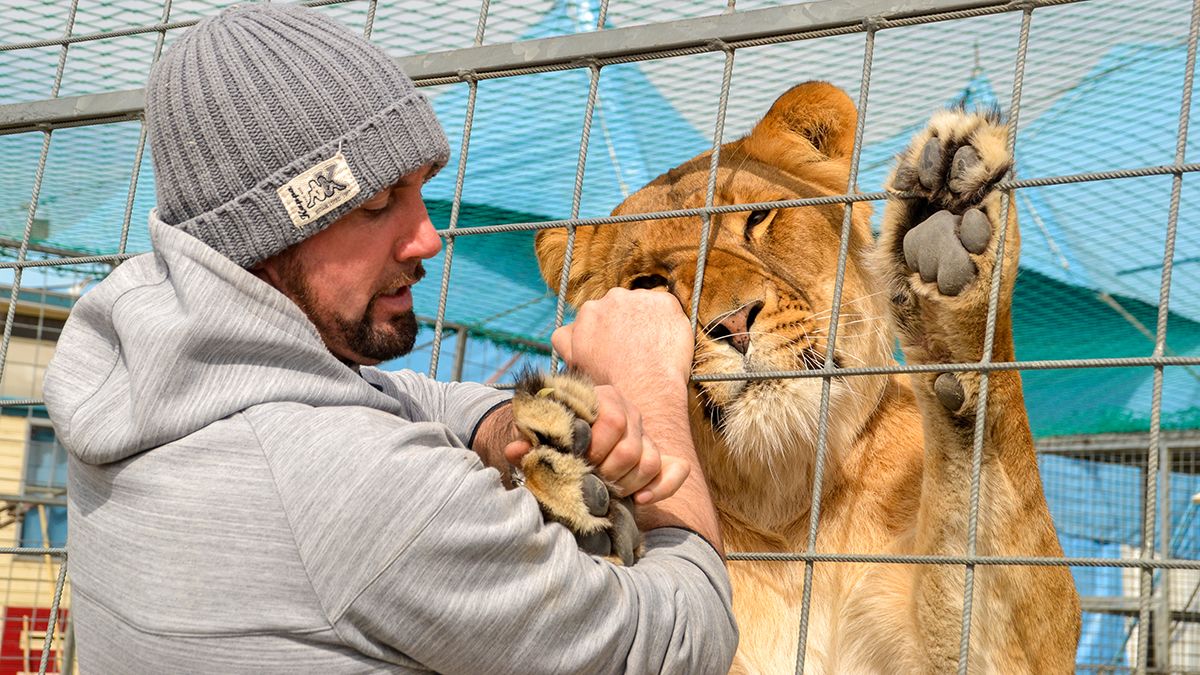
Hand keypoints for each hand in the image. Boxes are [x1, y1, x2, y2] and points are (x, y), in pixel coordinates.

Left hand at [504, 384, 689, 504]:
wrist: (568, 442)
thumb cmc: (552, 436)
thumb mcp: (537, 435)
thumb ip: (528, 441)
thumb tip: (514, 450)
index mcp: (601, 399)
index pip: (613, 420)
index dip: (597, 447)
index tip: (580, 463)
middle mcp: (628, 412)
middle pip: (632, 446)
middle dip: (610, 471)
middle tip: (591, 481)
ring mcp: (645, 435)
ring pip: (650, 461)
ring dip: (628, 483)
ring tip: (607, 492)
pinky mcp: (659, 456)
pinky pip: (676, 469)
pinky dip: (662, 487)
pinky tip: (640, 500)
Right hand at [550, 287, 692, 392]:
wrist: (644, 389)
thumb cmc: (609, 381)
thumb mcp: (574, 361)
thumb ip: (564, 339)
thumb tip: (569, 327)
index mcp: (589, 311)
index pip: (600, 315)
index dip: (610, 332)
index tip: (617, 346)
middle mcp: (613, 297)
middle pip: (622, 307)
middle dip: (627, 322)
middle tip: (635, 348)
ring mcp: (641, 298)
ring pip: (644, 306)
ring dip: (647, 320)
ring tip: (651, 347)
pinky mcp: (666, 302)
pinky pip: (667, 308)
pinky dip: (667, 321)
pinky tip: (664, 342)